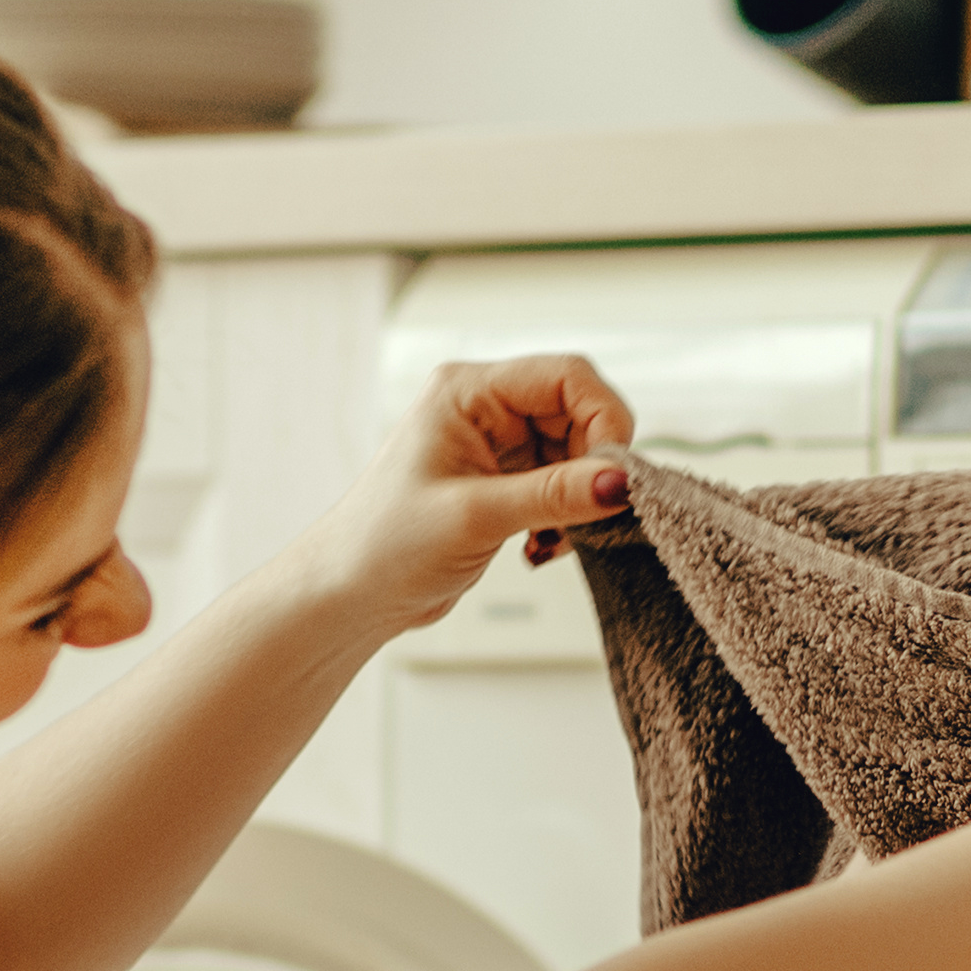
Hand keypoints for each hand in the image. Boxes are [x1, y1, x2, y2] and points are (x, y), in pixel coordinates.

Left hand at [289, 354, 640, 639]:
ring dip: (580, 501)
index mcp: (467, 391)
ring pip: (577, 455)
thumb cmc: (384, 546)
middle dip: (593, 467)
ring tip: (550, 540)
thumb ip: (554, 495)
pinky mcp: (505, 484)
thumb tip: (620, 481)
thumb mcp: (475, 516)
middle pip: (579, 413)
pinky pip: (563, 488)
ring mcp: (497, 446)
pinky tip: (539, 548)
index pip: (566, 376)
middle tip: (588, 515)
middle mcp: (486, 409)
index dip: (603, 419)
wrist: (349, 595)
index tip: (615, 475)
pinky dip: (567, 519)